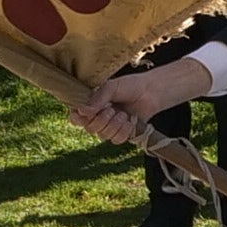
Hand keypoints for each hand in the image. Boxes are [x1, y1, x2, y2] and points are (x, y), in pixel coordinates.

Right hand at [88, 59, 209, 130]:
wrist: (150, 92)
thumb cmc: (130, 86)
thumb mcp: (111, 88)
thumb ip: (97, 99)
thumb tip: (82, 111)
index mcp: (91, 106)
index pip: (76, 118)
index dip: (78, 119)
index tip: (85, 114)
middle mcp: (98, 118)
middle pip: (90, 129)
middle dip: (101, 120)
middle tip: (112, 109)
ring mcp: (110, 128)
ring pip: (103, 136)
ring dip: (114, 125)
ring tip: (124, 114)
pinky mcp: (122, 135)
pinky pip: (116, 140)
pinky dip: (123, 132)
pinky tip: (129, 122)